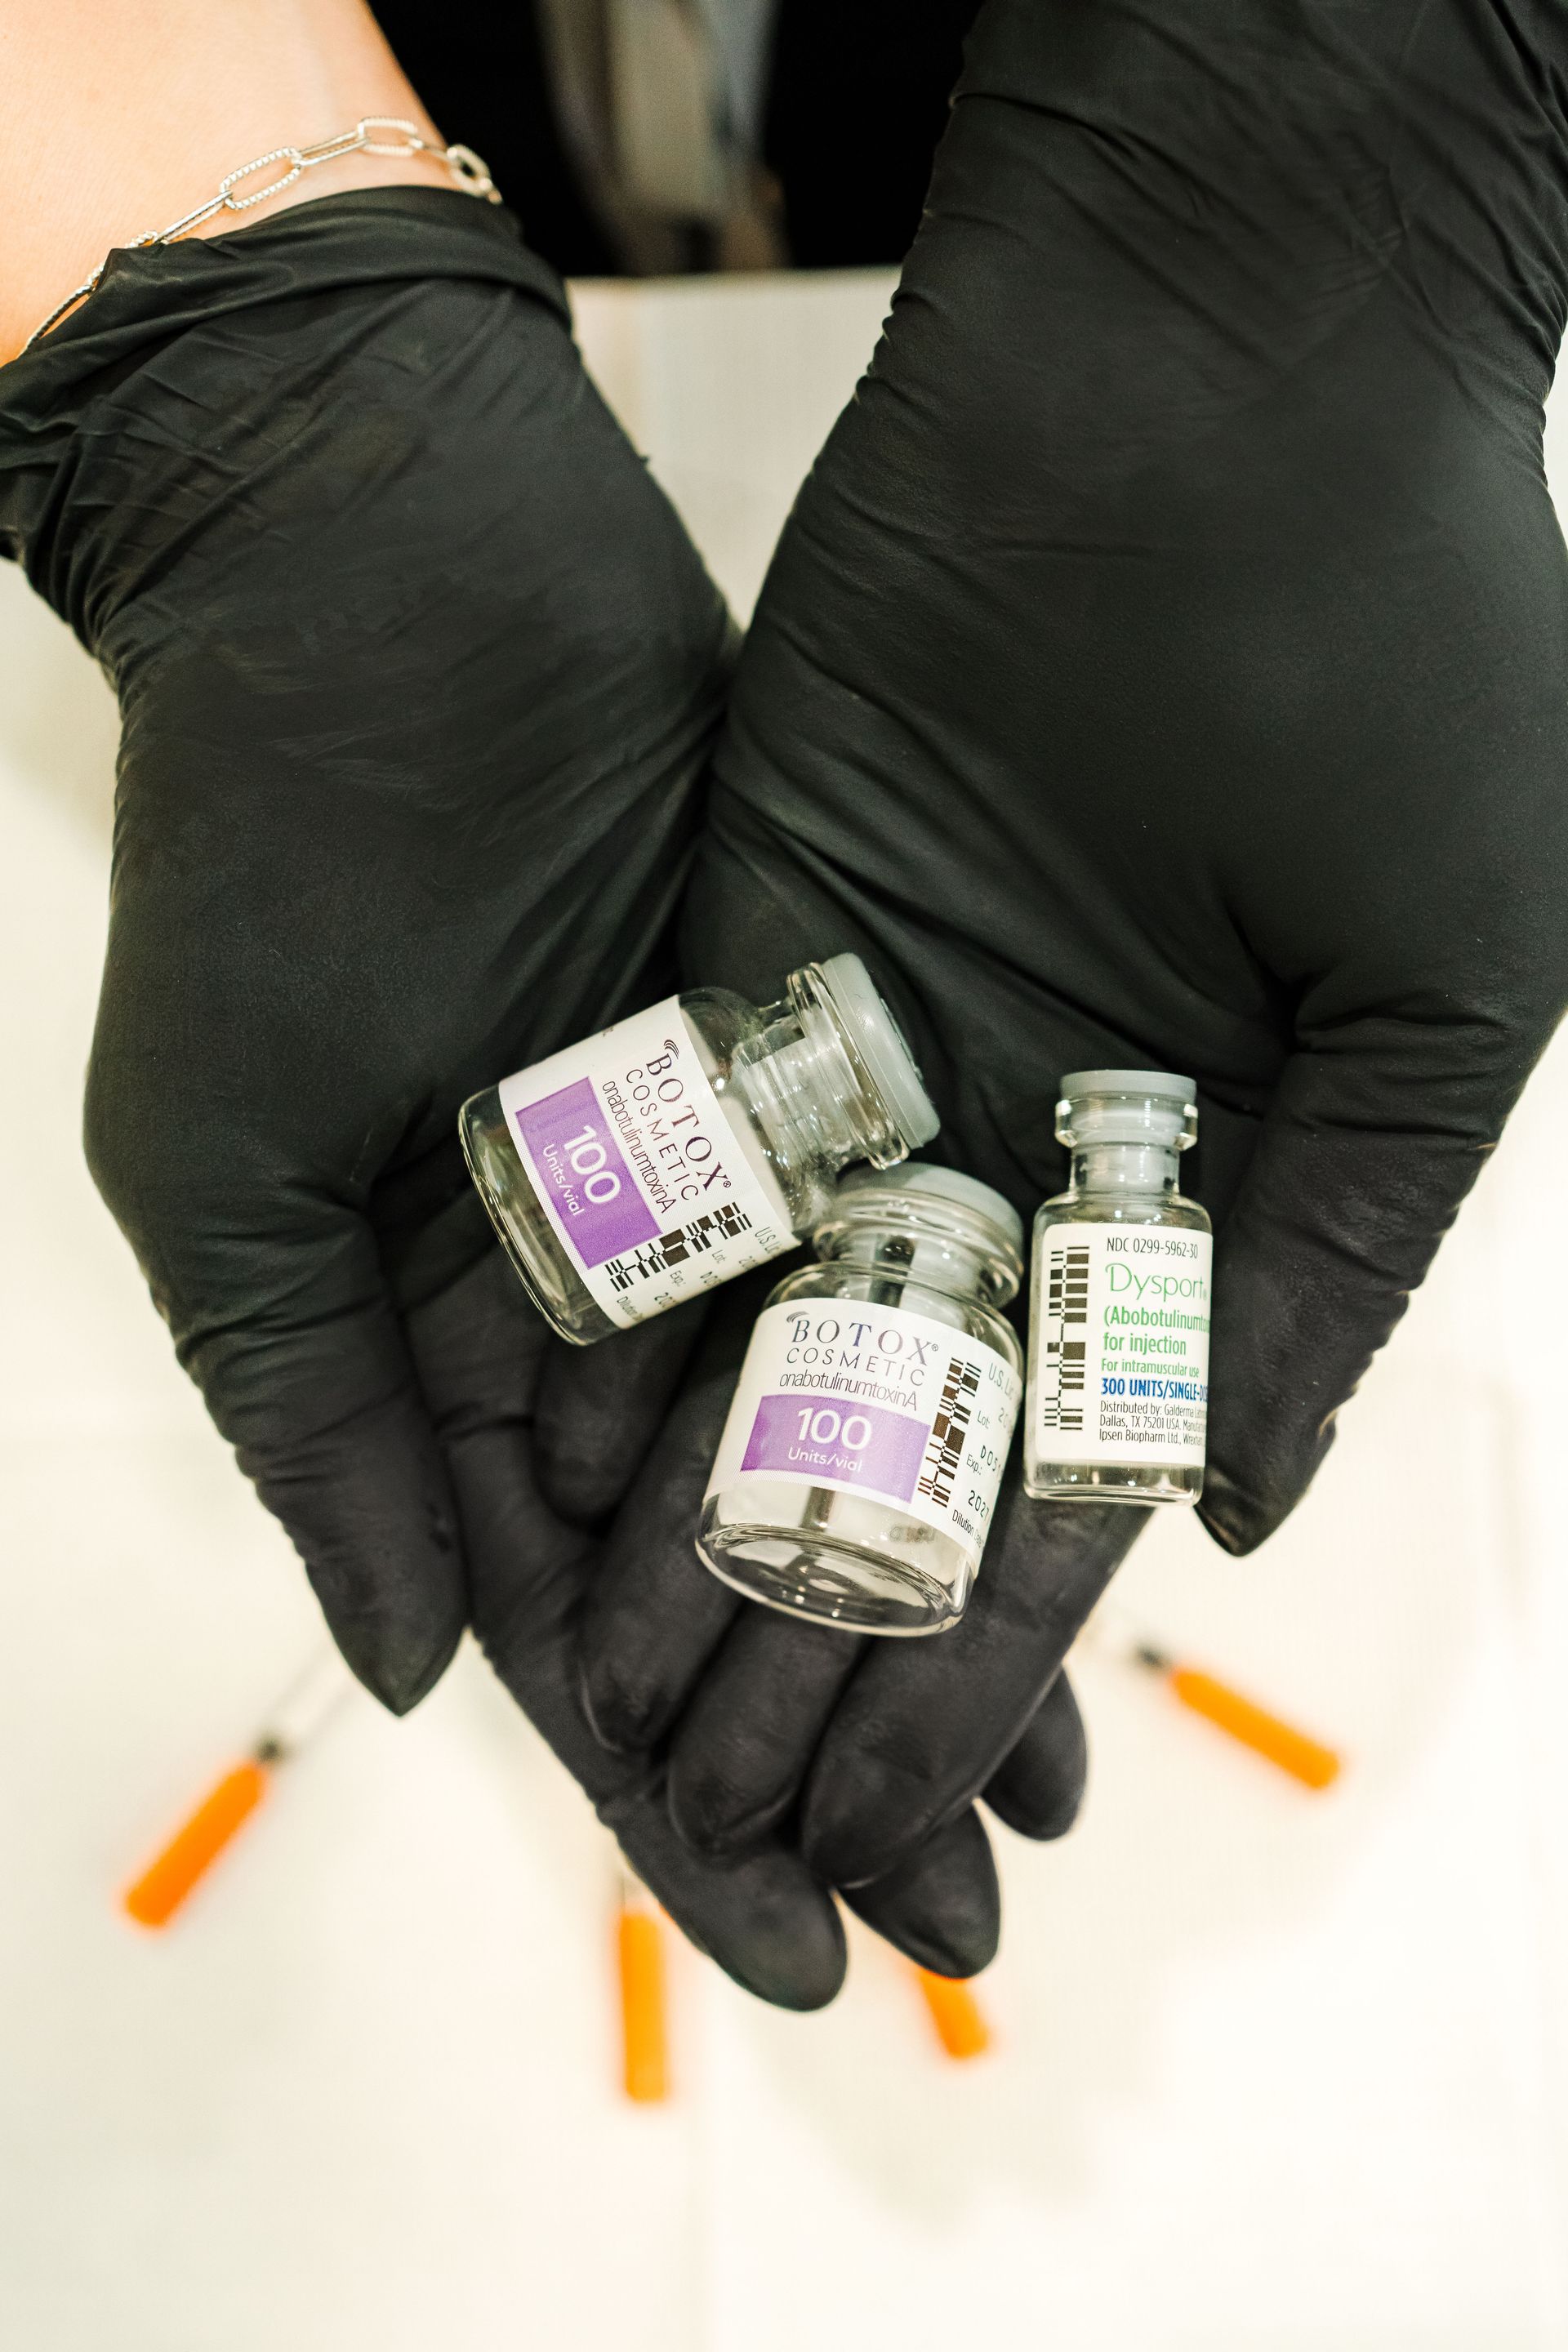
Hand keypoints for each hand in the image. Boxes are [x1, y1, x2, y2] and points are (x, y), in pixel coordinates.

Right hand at [0, 188, 1010, 2003]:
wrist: (392, 572)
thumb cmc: (267, 862)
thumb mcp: (231, 1171)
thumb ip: (320, 1422)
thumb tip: (422, 1682)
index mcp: (425, 1364)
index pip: (561, 1650)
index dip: (674, 1817)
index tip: (803, 1957)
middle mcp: (579, 1317)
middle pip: (726, 1596)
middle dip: (838, 1766)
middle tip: (982, 1919)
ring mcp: (706, 1209)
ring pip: (842, 1466)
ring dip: (936, 1625)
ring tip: (1060, 1786)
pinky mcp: (811, 1094)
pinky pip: (913, 1287)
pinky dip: (981, 1420)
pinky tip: (1073, 1528)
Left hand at [578, 0, 1567, 1890]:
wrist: (1230, 375)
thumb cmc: (1405, 673)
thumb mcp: (1430, 1009)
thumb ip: (1316, 1266)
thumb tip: (1201, 1509)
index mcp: (1195, 1186)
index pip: (1067, 1475)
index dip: (988, 1659)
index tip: (911, 1824)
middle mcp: (1025, 1146)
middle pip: (891, 1443)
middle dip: (812, 1633)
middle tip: (723, 1819)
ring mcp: (879, 1053)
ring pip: (755, 1334)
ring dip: (685, 1519)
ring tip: (606, 1700)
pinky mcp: (746, 947)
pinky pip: (663, 1162)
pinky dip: (607, 1314)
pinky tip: (539, 1472)